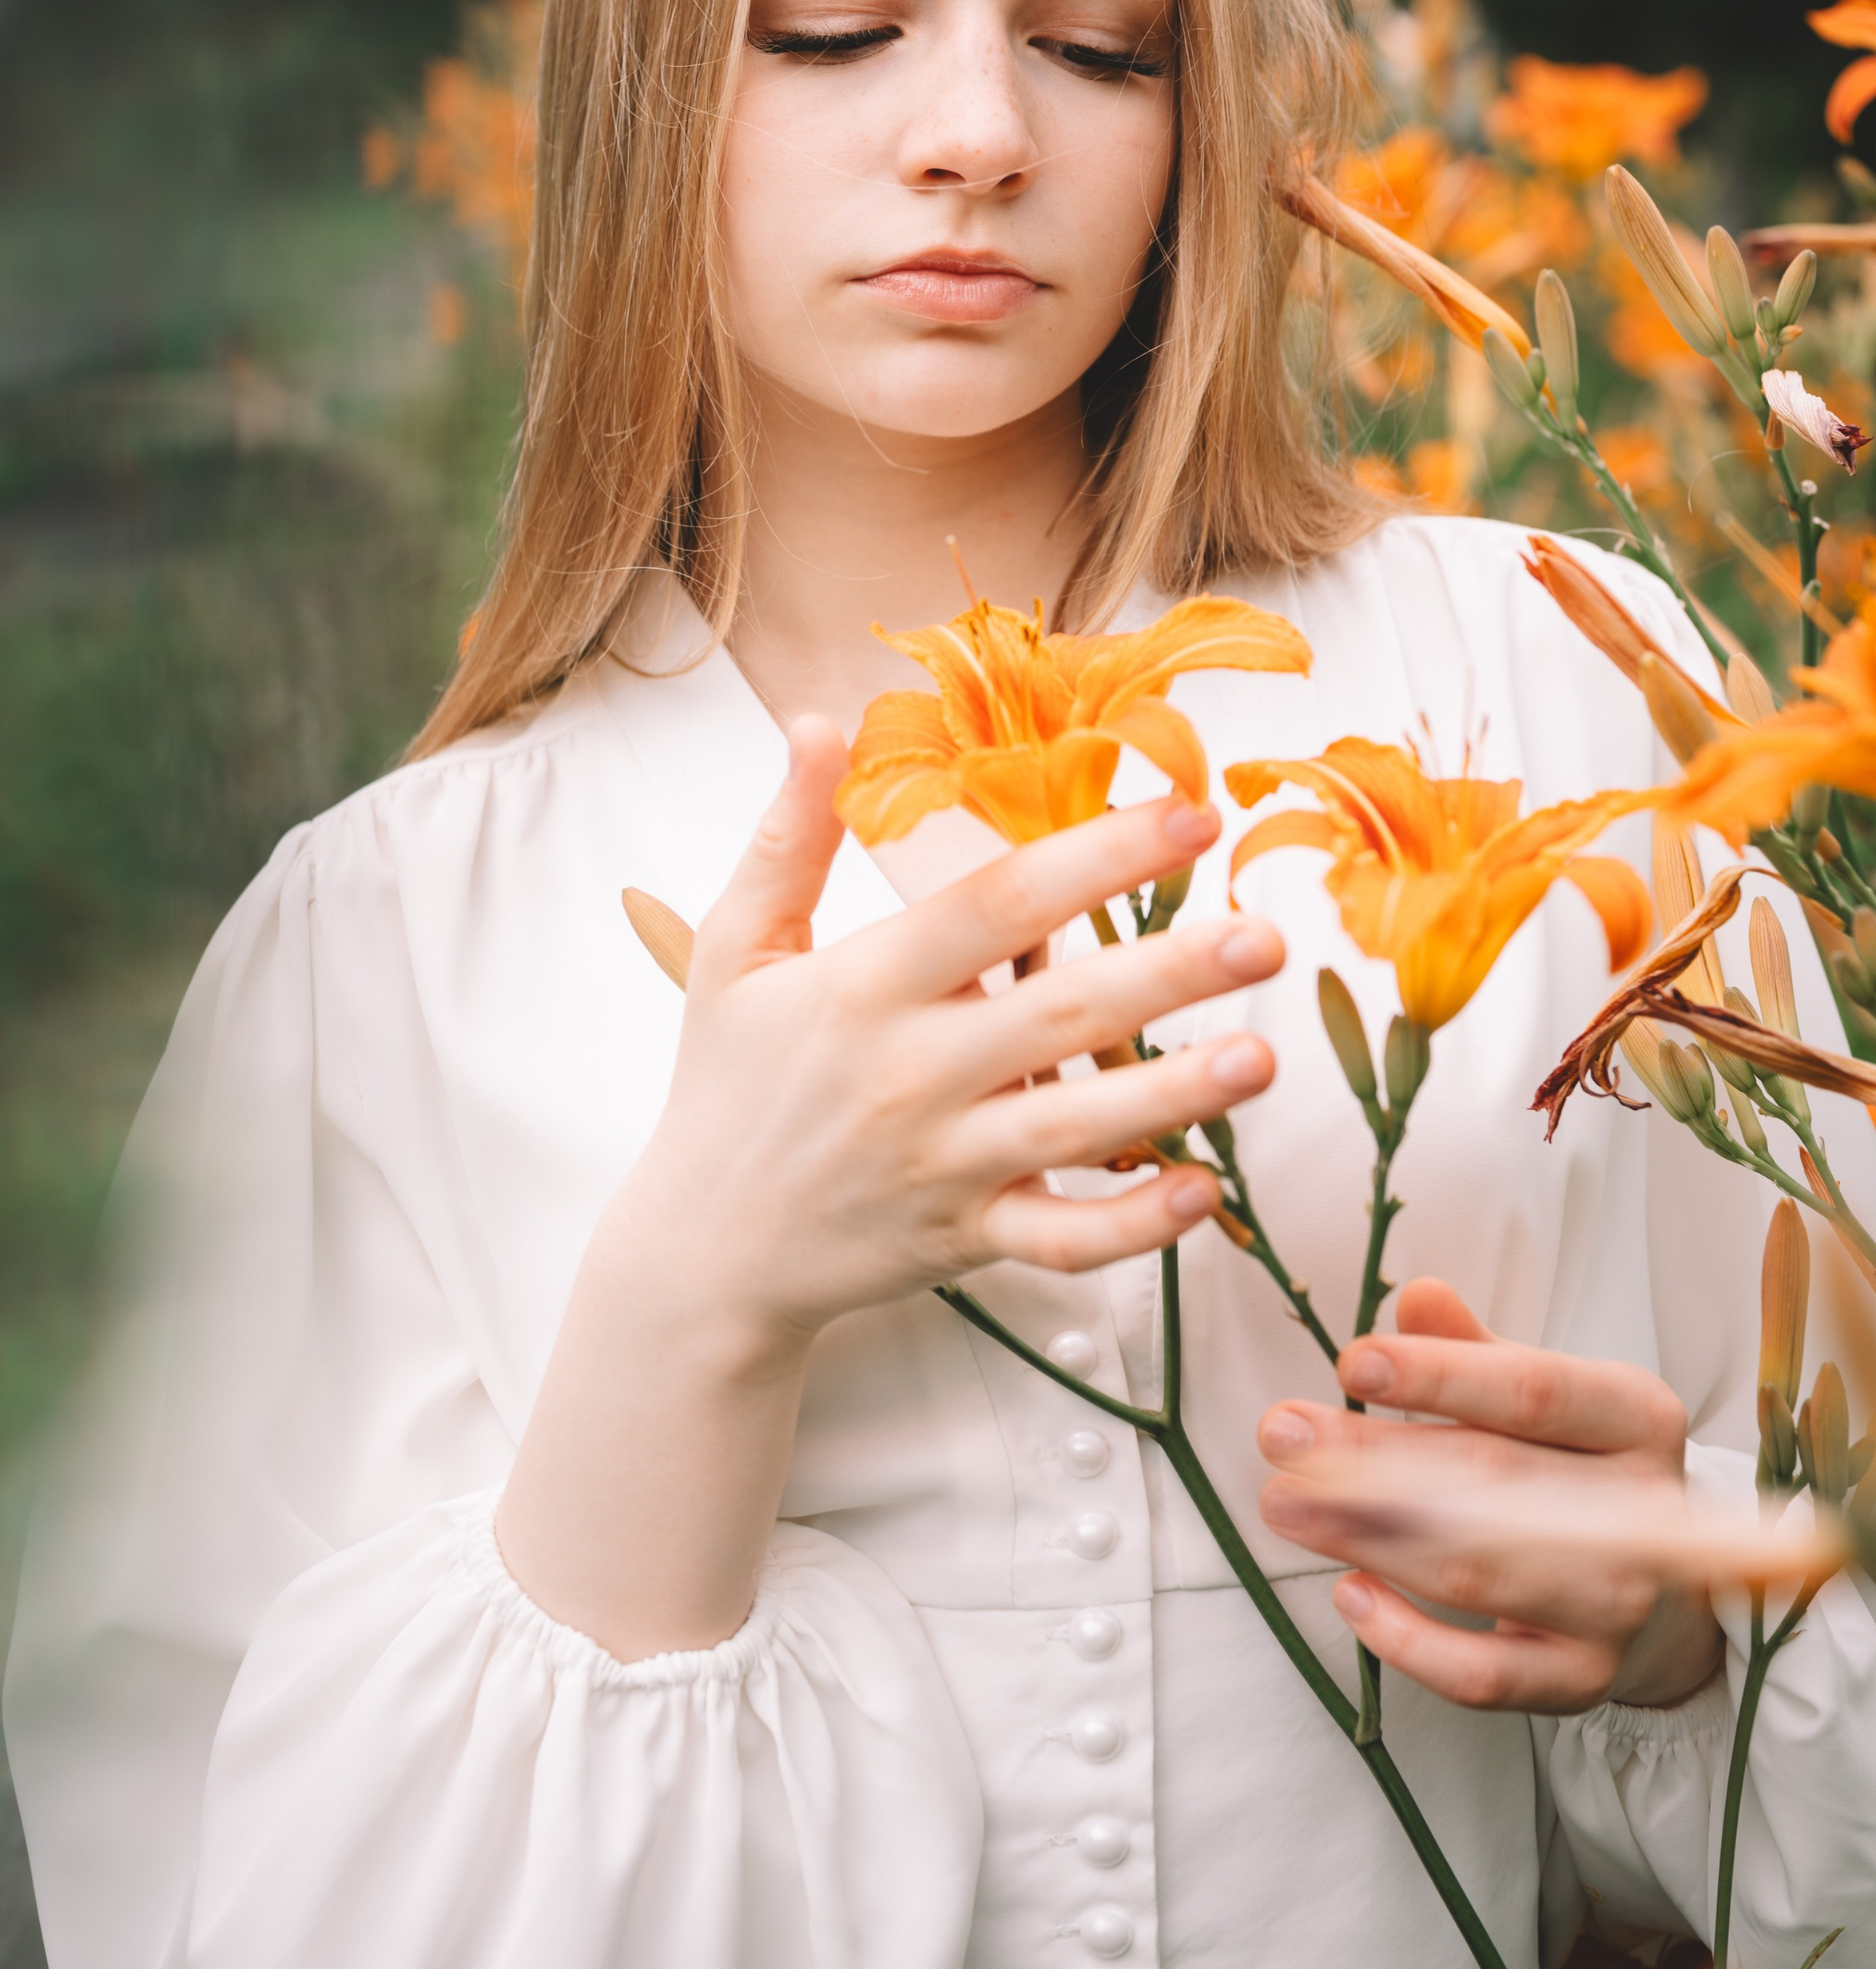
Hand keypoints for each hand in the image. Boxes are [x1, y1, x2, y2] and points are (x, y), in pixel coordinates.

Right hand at [501, 717, 1282, 1655]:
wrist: (704, 1248)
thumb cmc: (728, 1082)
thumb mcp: (733, 947)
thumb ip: (790, 836)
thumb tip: (819, 720)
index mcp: (866, 987)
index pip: (996, 906)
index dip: (1096, 858)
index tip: (1188, 815)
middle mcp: (913, 1072)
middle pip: (1060, 1012)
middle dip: (1170, 972)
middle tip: (1264, 937)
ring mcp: (945, 1164)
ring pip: (1078, 1125)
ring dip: (1176, 1093)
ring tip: (1263, 1055)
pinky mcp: (966, 1240)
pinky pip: (1062, 1239)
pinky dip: (1133, 1226)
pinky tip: (1203, 1191)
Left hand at [1255, 1279, 1725, 1714]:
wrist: (1658, 1584)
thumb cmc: (1575, 1463)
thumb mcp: (1543, 1391)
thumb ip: (1474, 1348)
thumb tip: (1418, 1296)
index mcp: (1637, 1416)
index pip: (1531, 1392)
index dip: (1438, 1376)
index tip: (1349, 1363)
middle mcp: (1642, 1514)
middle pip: (1490, 1482)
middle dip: (1371, 1458)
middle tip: (1279, 1436)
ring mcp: (1616, 1606)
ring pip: (1477, 1573)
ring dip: (1367, 1538)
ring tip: (1284, 1504)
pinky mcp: (1581, 1680)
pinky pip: (1481, 1674)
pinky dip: (1406, 1640)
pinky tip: (1348, 1590)